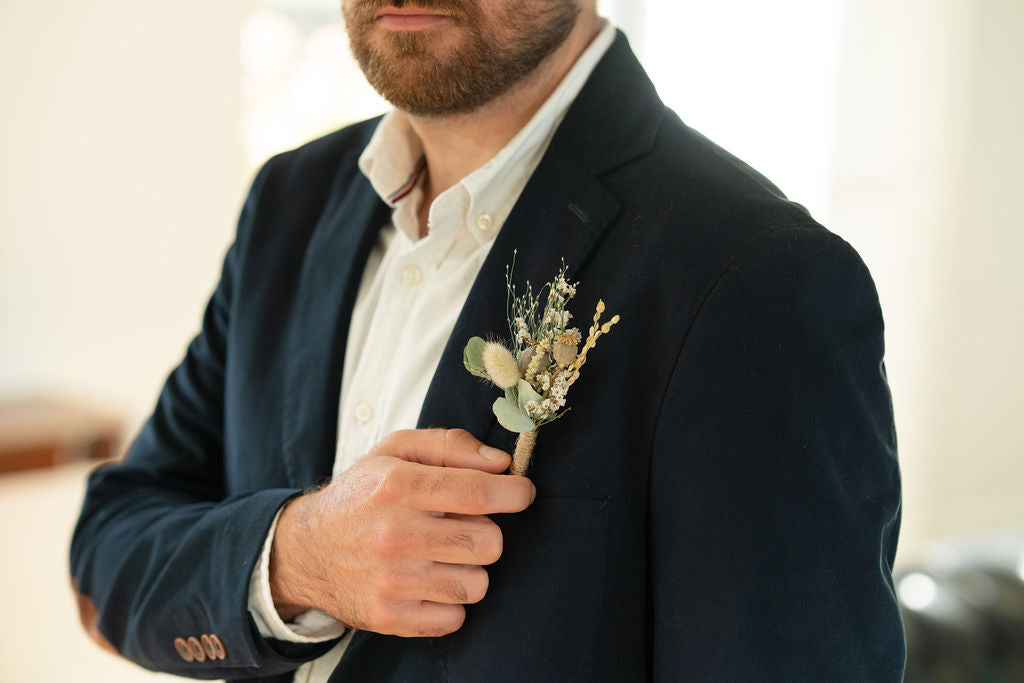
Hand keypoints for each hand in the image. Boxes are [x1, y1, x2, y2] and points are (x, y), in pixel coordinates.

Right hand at [269, 428, 534, 636]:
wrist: (305, 549)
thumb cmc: (362, 495)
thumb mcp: (396, 450)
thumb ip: (451, 445)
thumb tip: (501, 463)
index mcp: (396, 486)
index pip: (477, 493)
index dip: (514, 493)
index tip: (521, 492)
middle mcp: (393, 534)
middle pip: (488, 542)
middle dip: (486, 531)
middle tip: (462, 525)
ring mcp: (390, 580)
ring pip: (477, 583)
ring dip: (470, 568)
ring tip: (443, 554)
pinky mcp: (388, 617)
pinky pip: (455, 617)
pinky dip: (450, 602)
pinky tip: (429, 581)